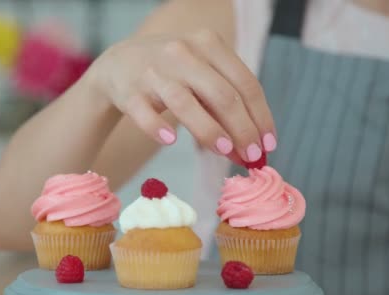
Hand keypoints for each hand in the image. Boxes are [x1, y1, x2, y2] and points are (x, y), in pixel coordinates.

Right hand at [86, 29, 275, 162]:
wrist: (120, 63)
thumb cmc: (173, 73)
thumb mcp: (202, 74)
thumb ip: (226, 104)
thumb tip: (254, 146)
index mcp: (208, 44)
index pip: (244, 82)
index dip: (260, 116)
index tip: (268, 144)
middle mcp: (182, 53)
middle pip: (221, 94)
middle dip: (242, 129)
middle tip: (252, 156)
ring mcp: (154, 71)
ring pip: (186, 103)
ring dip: (209, 130)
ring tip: (226, 152)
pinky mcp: (129, 91)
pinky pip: (144, 112)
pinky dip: (157, 127)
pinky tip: (170, 140)